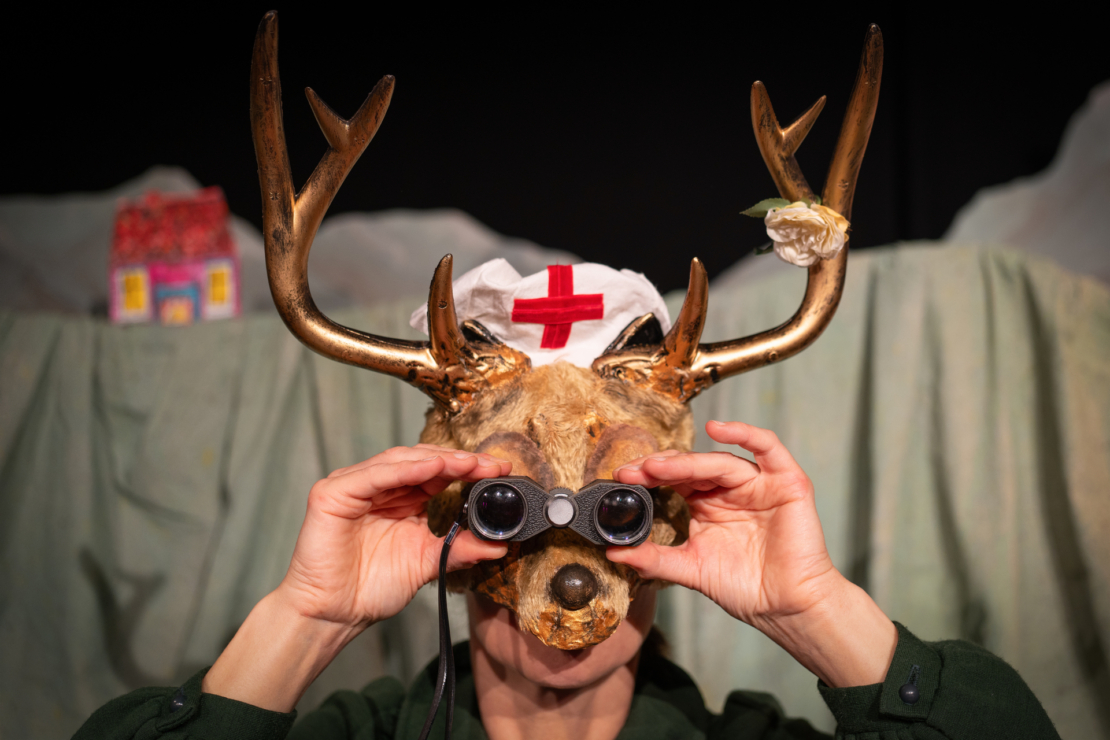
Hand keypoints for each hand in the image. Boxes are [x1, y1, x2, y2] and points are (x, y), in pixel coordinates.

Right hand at [280, 444, 510, 627]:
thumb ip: (460, 549)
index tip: (500, 470)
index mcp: (399, 498)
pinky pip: (374, 475)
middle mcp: (378, 487)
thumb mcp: (426, 563)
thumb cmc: (370, 589)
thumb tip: (499, 545)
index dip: (467, 468)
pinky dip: (405, 469)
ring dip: (438, 460)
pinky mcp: (333, 493)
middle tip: (491, 464)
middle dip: (459, 461)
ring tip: (468, 463)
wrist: (334, 614)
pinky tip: (432, 468)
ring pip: (400, 461)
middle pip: (422, 461)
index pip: (437, 473)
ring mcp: (354, 486)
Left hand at [607, 421, 895, 686]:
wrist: (786, 608)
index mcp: (706, 504)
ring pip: (719, 461)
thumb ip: (654, 558)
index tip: (620, 478)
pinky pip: (767, 447)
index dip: (648, 476)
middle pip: (692, 466)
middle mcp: (730, 489)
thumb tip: (613, 551)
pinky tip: (718, 429)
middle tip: (633, 471)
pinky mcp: (786, 481)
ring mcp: (758, 483)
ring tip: (658, 467)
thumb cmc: (746, 588)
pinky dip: (744, 433)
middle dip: (660, 467)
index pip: (673, 479)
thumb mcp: (691, 569)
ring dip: (687, 461)